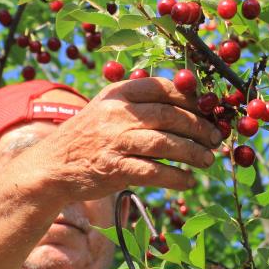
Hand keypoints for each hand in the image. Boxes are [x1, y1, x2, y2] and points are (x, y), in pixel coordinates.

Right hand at [27, 77, 222, 200]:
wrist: (53, 167)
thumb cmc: (87, 138)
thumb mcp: (106, 110)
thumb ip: (138, 104)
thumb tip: (188, 104)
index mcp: (118, 94)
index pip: (162, 87)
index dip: (191, 98)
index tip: (209, 109)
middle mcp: (116, 114)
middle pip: (169, 116)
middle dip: (198, 127)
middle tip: (215, 138)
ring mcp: (115, 142)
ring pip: (165, 143)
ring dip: (193, 152)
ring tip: (207, 160)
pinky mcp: (115, 169)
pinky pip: (155, 172)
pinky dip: (176, 177)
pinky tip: (188, 181)